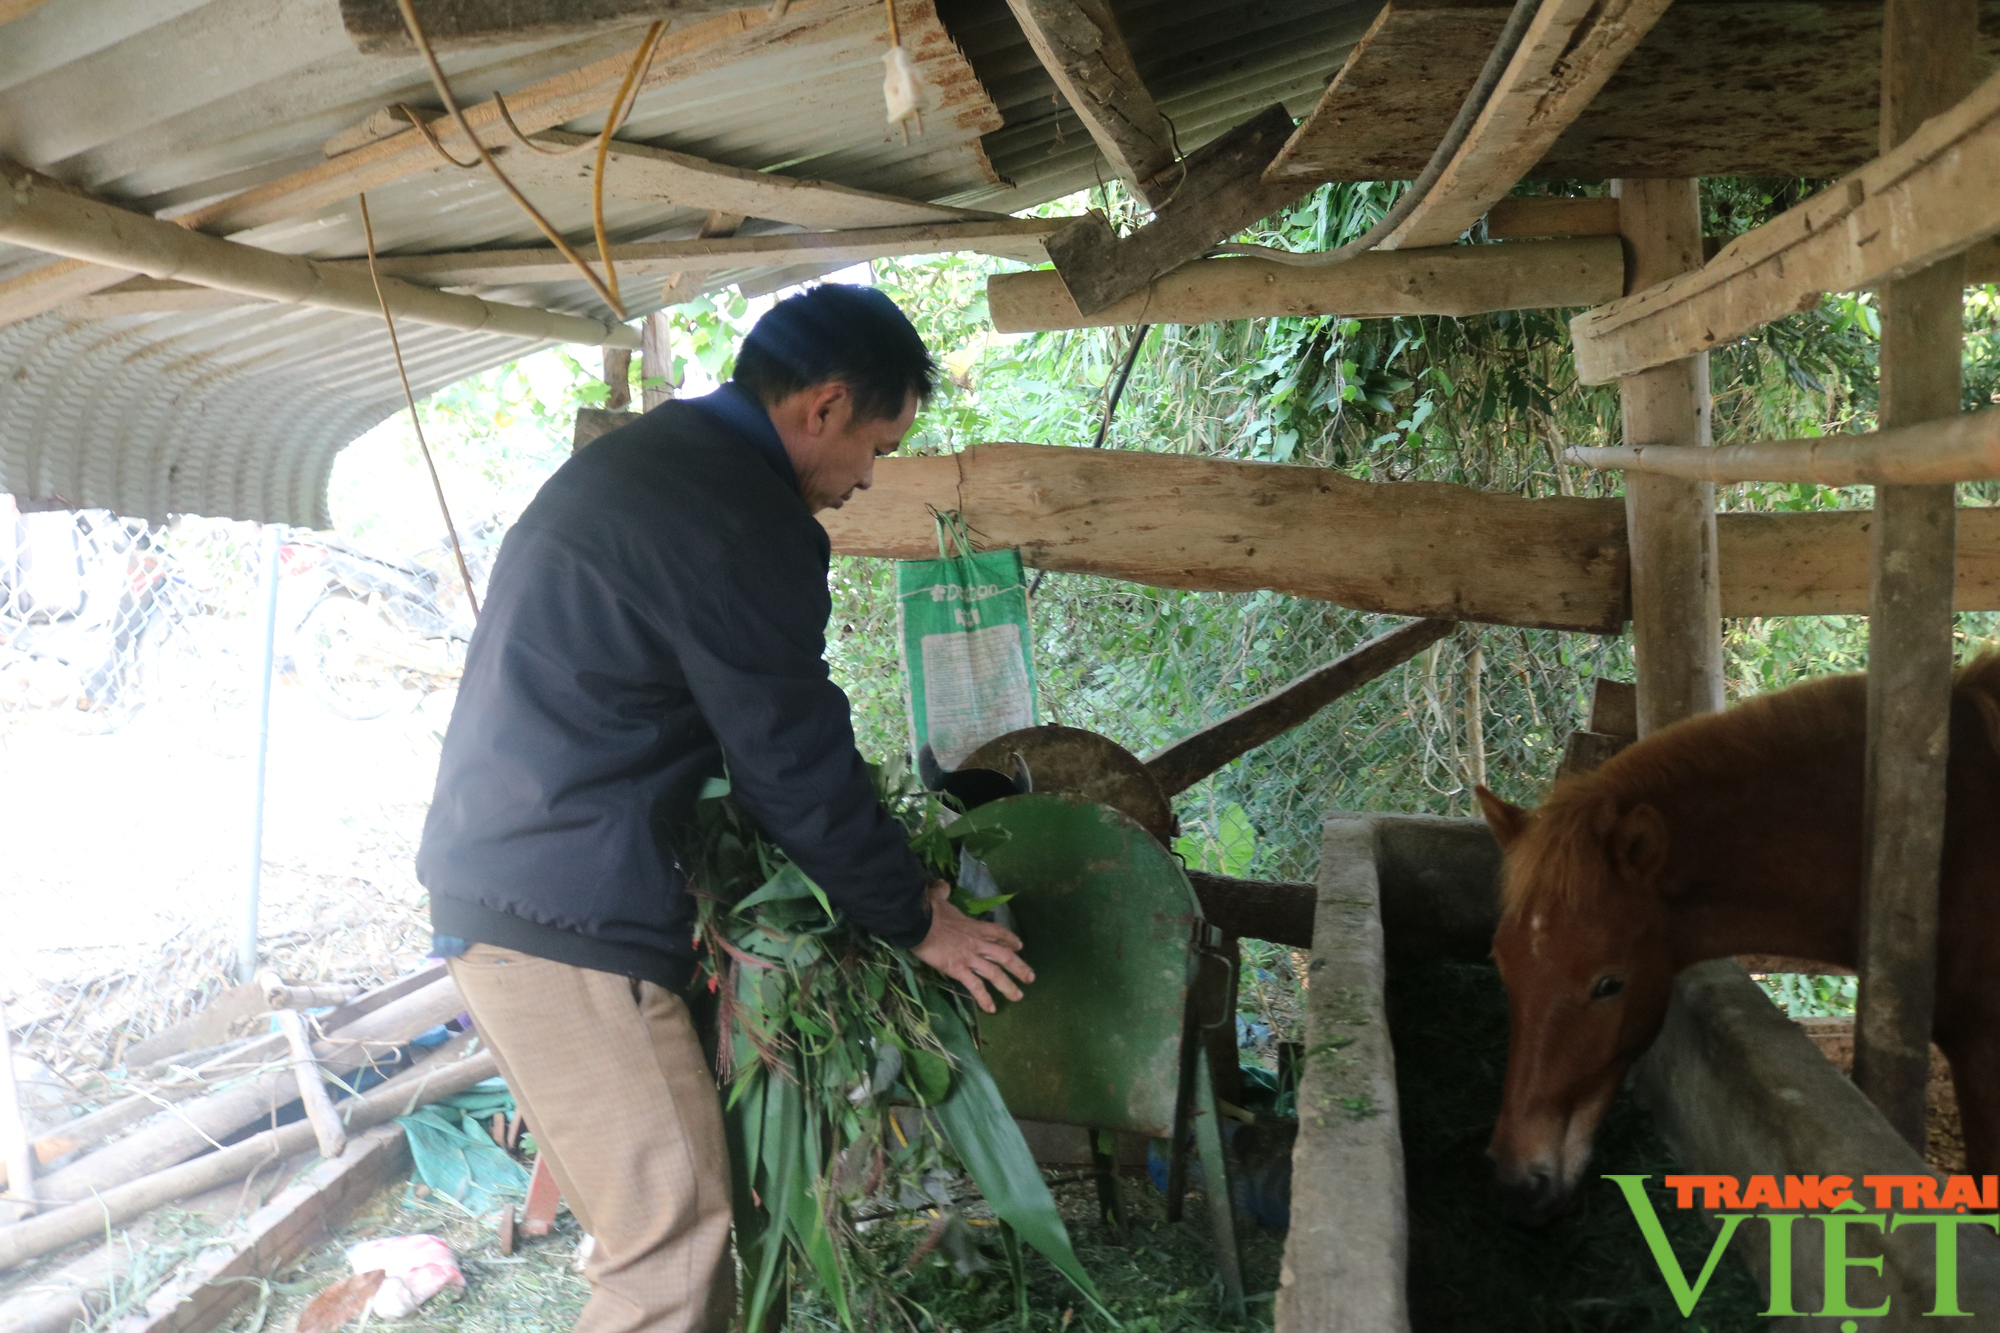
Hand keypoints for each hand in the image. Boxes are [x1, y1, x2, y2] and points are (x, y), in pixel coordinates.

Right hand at [911, 881, 1034, 1013]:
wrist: (918, 922)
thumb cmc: (928, 911)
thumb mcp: (938, 898)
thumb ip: (942, 892)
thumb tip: (942, 885)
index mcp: (974, 926)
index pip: (998, 932)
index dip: (1010, 939)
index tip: (1020, 945)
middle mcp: (977, 943)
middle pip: (1004, 955)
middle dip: (1019, 967)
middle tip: (1031, 978)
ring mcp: (969, 957)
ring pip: (995, 973)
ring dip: (1008, 986)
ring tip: (1018, 996)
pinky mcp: (958, 969)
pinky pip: (975, 986)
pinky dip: (984, 998)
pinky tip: (990, 1009)